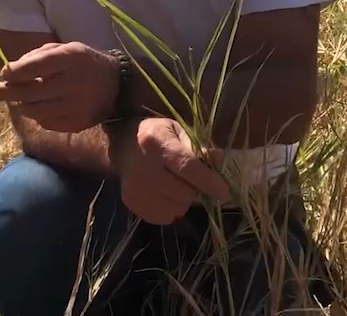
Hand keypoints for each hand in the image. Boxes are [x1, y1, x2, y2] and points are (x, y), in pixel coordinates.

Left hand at [0, 41, 118, 132]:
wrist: (117, 85)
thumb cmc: (83, 62)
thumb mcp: (65, 49)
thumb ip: (36, 57)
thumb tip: (7, 72)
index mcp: (70, 59)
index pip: (33, 67)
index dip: (12, 72)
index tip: (2, 73)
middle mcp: (73, 84)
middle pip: (28, 92)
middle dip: (4, 90)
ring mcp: (75, 107)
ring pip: (33, 110)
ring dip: (21, 103)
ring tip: (20, 96)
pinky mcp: (77, 124)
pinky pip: (45, 123)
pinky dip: (37, 115)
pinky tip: (40, 106)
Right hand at [114, 117, 230, 224]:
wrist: (122, 146)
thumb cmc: (156, 135)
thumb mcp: (178, 131)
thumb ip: (198, 147)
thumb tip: (221, 161)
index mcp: (156, 142)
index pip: (186, 166)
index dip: (208, 181)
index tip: (224, 191)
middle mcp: (143, 167)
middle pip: (183, 192)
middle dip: (195, 189)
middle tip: (193, 181)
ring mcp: (136, 188)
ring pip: (176, 208)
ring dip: (184, 201)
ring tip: (177, 186)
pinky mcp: (132, 203)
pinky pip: (164, 217)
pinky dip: (171, 209)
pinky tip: (166, 194)